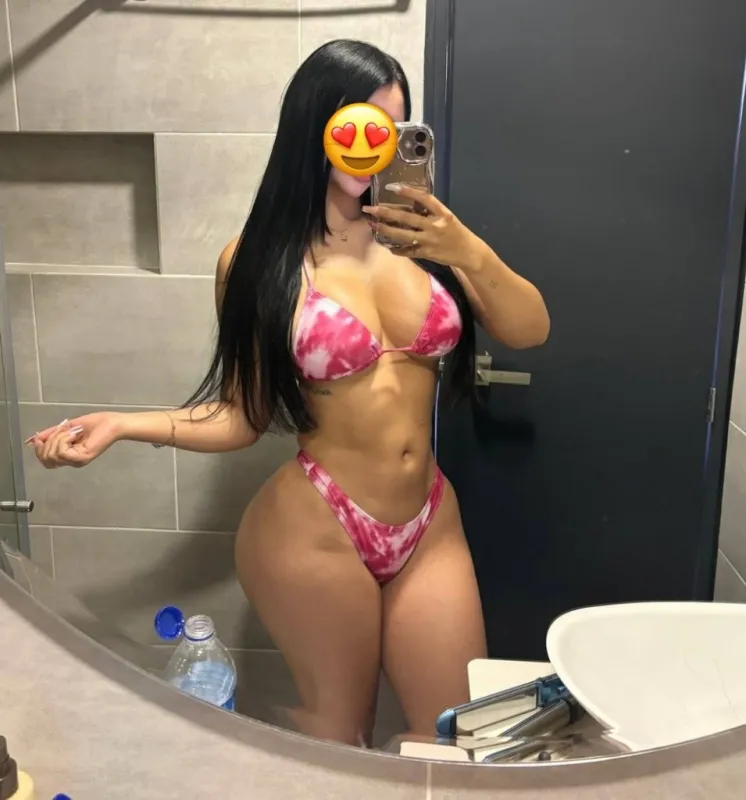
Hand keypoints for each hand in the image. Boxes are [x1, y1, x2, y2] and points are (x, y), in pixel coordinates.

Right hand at [26, 412, 123, 469]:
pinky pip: (62, 452)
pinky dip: (64, 439)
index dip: (40, 448)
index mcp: (68, 455)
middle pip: (46, 459)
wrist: (111, 423)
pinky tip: (74, 434)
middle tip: (64, 430)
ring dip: (57, 438)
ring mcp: (77, 461)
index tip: (43, 435)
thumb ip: (50, 435)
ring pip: (52, 454)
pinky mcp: (82, 458)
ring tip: (72, 431)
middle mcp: (72, 461)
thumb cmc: (95, 424)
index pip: (45, 460)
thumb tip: (33, 440)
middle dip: (48, 440)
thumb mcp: (66, 428)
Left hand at [363, 184, 482, 268]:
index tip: (391, 187)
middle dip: (386, 213)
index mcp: (442, 213)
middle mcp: (435, 225)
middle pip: (407, 217)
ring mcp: (430, 240)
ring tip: (373, 224)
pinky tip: (388, 247)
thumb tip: (409, 205)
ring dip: (386, 230)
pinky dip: (398, 249)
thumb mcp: (447, 217)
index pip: (423, 199)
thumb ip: (430, 212)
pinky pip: (408, 251)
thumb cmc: (456, 232)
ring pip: (403, 235)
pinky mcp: (427, 253)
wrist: (468, 253)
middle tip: (370, 209)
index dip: (407, 192)